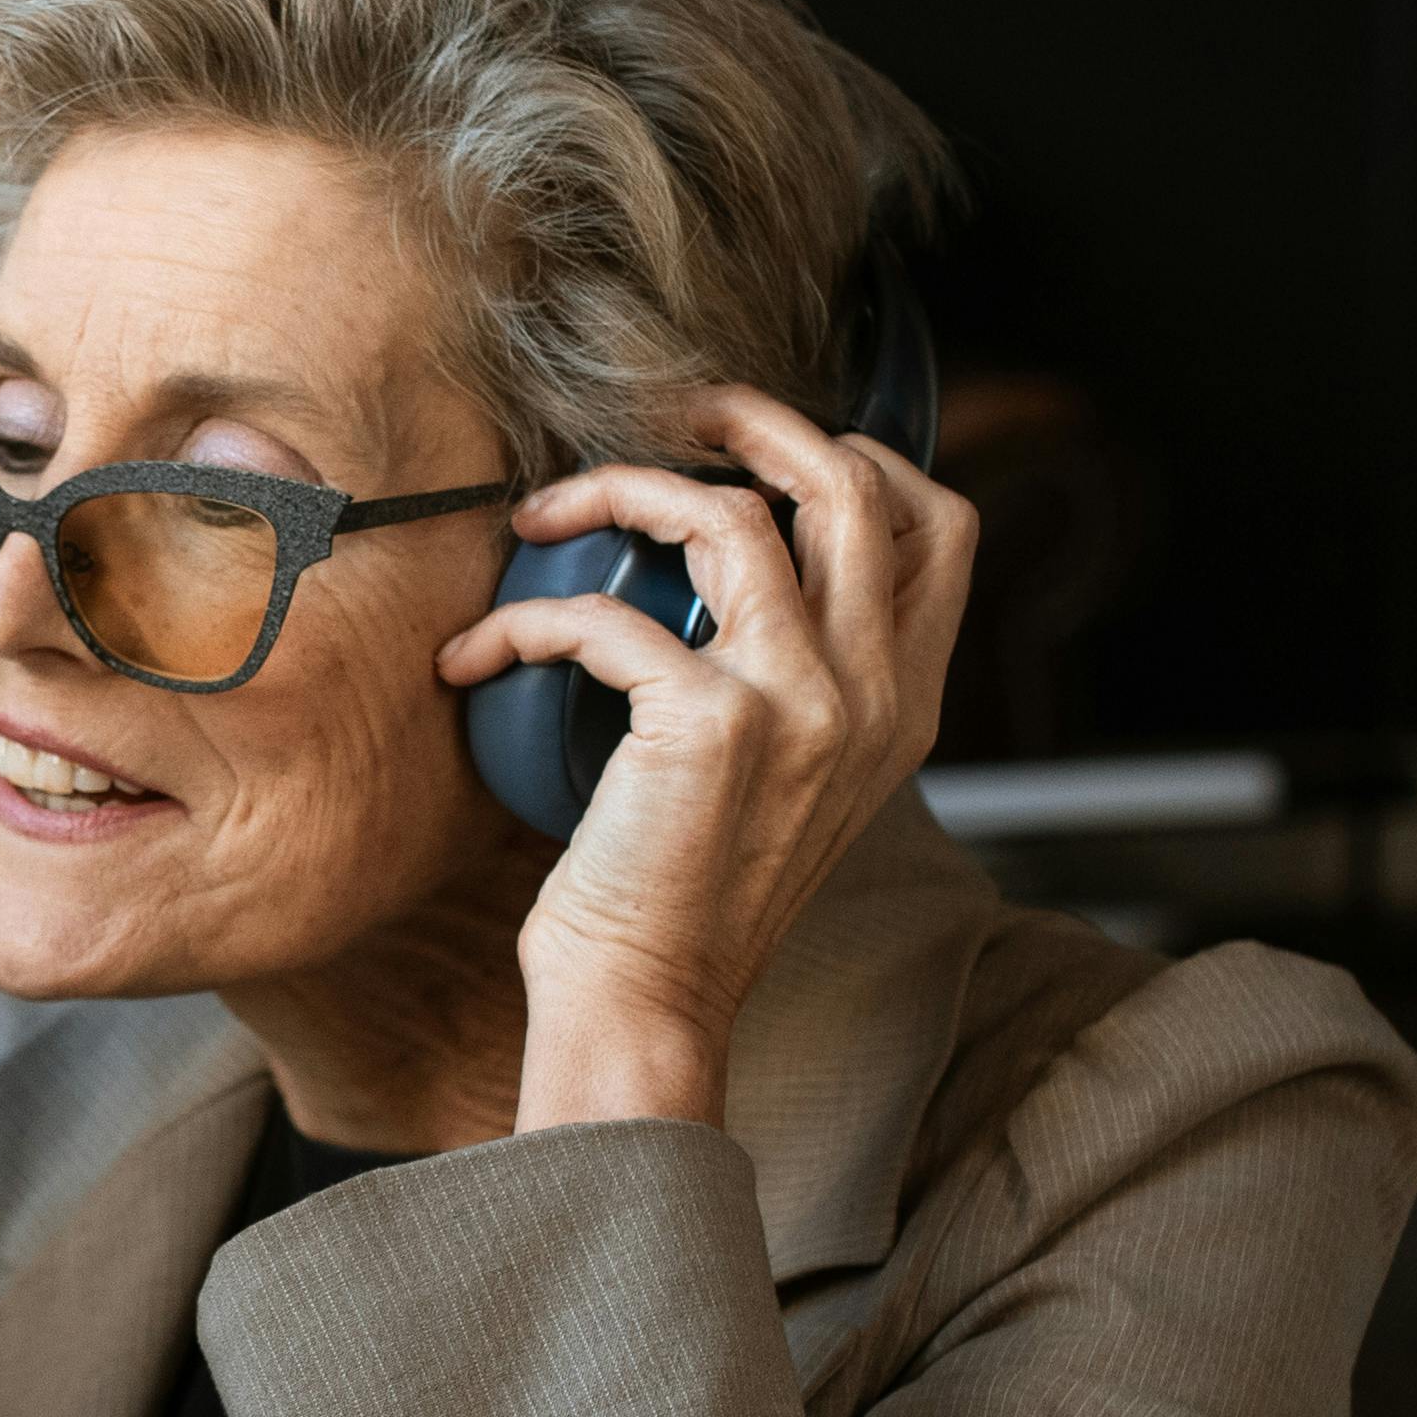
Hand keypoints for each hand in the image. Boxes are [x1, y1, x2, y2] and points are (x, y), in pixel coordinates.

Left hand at [436, 385, 974, 1128]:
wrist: (651, 999)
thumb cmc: (689, 890)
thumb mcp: (790, 777)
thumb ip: (802, 679)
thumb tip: (748, 568)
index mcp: (904, 702)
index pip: (937, 524)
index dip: (857, 453)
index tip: (758, 447)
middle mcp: (872, 694)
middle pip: (848, 483)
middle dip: (749, 419)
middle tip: (667, 417)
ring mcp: (801, 704)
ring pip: (727, 515)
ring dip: (615, 491)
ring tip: (544, 515)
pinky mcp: (710, 724)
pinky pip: (604, 615)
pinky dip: (524, 619)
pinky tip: (479, 655)